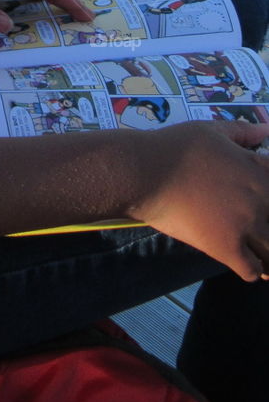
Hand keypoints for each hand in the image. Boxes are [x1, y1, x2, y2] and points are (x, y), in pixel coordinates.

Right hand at [130, 120, 268, 280]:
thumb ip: (242, 131)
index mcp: (257, 169)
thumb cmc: (175, 147)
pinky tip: (241, 260)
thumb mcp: (210, 130)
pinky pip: (252, 271)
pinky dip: (251, 269)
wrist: (145, 172)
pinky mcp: (226, 248)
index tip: (262, 200)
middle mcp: (260, 198)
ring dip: (267, 251)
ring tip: (258, 249)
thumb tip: (266, 130)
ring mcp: (245, 225)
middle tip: (257, 227)